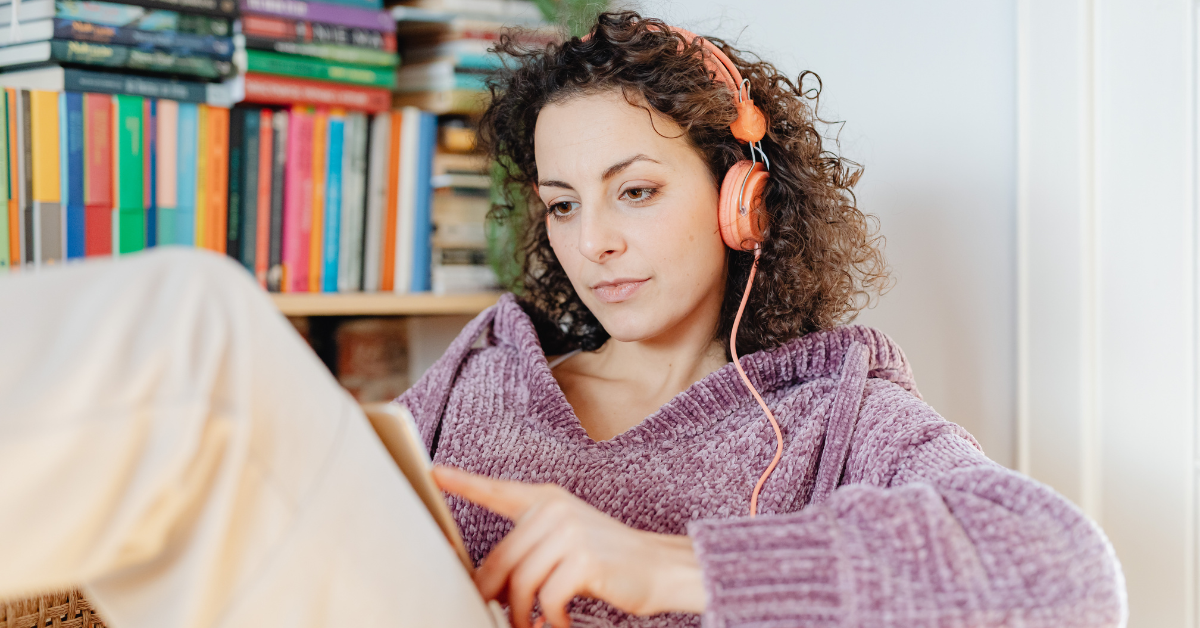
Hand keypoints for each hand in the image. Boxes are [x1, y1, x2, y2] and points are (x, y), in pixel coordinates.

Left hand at [432, 466, 705, 627]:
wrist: (661, 567)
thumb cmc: (609, 561)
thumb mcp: (567, 540)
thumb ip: (529, 549)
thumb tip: (485, 584)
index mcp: (547, 500)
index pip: (497, 491)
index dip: (463, 482)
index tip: (434, 472)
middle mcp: (555, 510)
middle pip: (500, 560)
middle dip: (493, 597)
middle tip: (497, 618)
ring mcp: (570, 532)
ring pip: (520, 583)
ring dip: (520, 616)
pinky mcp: (584, 559)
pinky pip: (547, 598)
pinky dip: (550, 621)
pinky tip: (557, 626)